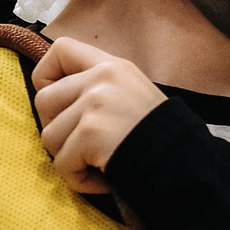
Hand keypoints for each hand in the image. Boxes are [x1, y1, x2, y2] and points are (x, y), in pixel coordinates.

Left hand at [33, 38, 166, 194]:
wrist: (185, 164)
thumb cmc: (160, 138)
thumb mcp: (133, 96)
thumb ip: (99, 89)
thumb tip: (57, 100)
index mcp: (113, 66)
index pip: (60, 50)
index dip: (47, 77)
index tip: (60, 103)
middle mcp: (102, 78)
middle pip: (44, 100)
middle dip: (57, 130)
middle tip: (83, 147)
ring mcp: (95, 104)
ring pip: (49, 136)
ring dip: (69, 159)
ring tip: (99, 164)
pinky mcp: (91, 133)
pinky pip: (62, 163)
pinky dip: (79, 180)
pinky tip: (104, 179)